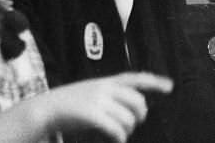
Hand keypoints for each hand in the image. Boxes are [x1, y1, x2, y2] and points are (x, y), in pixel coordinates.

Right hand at [40, 72, 172, 142]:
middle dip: (139, 116)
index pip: (135, 78)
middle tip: (132, 124)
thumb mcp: (91, 91)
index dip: (154, 82)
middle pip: (138, 102)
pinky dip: (119, 138)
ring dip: (127, 130)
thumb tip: (134, 108)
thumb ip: (110, 95)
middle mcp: (104, 88)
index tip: (170, 87)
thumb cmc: (69, 106)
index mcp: (105, 81)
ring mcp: (99, 101)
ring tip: (118, 133)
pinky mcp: (92, 115)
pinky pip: (117, 130)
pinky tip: (116, 140)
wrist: (44, 109)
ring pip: (128, 119)